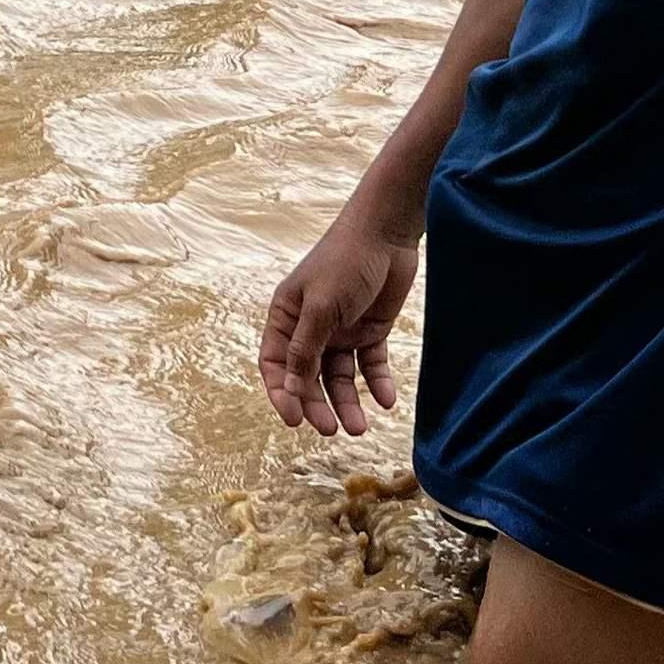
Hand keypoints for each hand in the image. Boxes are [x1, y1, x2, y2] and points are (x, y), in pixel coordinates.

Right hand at [258, 205, 418, 437]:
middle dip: (318, 405)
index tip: (295, 420)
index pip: (276, 364)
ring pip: (340, 377)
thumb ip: (306, 349)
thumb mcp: (321, 306)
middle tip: (332, 430)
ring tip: (361, 428)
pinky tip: (386, 401)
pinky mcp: (370, 331)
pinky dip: (377, 384)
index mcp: (286, 317)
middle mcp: (310, 328)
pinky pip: (370, 365)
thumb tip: (292, 389)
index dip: (282, 393)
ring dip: (348, 402)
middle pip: (308, 377)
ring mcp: (341, 331)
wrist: (387, 234)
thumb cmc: (344, 261)